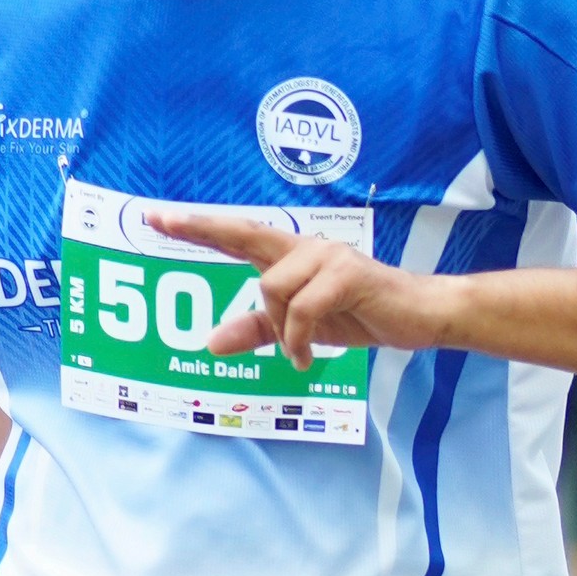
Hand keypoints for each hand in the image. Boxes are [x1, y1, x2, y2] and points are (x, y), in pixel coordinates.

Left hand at [145, 209, 455, 367]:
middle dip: (201, 227)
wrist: (420, 316)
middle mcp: (304, 247)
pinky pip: (302, 309)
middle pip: (244, 233)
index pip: (237, 236)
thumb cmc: (361, 314)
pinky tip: (307, 358)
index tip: (156, 217)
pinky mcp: (347, 274)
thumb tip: (210, 343)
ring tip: (299, 350)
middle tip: (160, 220)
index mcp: (291, 257)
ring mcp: (326, 256)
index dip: (198, 227)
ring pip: (272, 288)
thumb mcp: (301, 329)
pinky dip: (298, 339)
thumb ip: (256, 332)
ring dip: (279, 329)